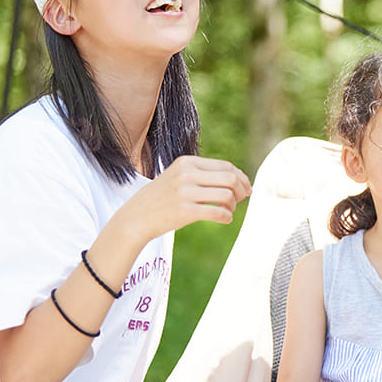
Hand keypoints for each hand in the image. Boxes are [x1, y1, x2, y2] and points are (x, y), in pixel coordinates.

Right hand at [111, 155, 251, 244]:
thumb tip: (238, 178)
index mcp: (186, 162)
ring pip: (227, 195)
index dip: (241, 177)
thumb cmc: (162, 199)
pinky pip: (218, 213)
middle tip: (240, 200)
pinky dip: (227, 217)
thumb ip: (203, 174)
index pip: (225, 165)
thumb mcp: (178, 177)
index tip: (246, 188)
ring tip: (228, 210)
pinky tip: (224, 219)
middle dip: (241, 190)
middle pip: (230, 178)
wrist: (135, 218)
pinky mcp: (185, 211)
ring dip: (233, 205)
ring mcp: (185, 192)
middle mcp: (186, 174)